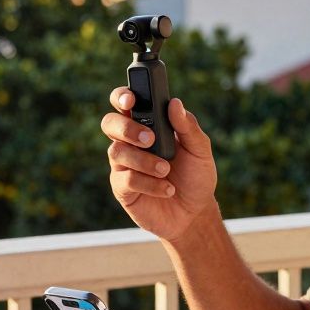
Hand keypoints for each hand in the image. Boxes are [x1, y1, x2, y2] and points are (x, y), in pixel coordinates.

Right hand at [102, 89, 218, 241]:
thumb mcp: (200, 151)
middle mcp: (130, 142)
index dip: (122, 96)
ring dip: (144, 160)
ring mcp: (124, 165)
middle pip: (110, 123)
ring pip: (117, 152)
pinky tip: (167, 189)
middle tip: (150, 139)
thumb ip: (188, 127)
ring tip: (166, 170)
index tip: (131, 100)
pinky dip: (149, 184)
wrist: (194, 213)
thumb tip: (175, 103)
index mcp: (148, 125)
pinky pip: (126, 179)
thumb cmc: (195, 177)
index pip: (126, 103)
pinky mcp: (123, 188)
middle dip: (126, 128)